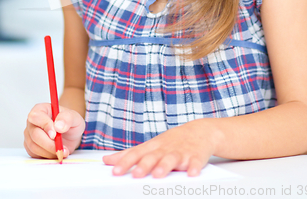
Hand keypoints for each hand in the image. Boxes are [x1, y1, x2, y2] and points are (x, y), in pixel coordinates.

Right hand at [24, 103, 85, 158]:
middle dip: (49, 143)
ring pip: (34, 146)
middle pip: (34, 134)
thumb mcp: (74, 117)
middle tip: (61, 148)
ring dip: (49, 151)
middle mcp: (32, 122)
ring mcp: (30, 135)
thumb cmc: (69, 123)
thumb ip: (68, 118)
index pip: (36, 116)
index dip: (45, 125)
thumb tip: (58, 125)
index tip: (55, 134)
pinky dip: (47, 156)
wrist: (69, 134)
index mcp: (41, 109)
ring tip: (62, 150)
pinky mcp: (30, 147)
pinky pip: (35, 154)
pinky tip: (56, 152)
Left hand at [102, 120, 222, 177]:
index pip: (136, 153)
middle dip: (144, 165)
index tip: (115, 171)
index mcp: (152, 147)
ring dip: (165, 166)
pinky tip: (191, 173)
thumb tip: (107, 160)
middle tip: (136, 174)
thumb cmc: (170, 141)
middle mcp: (165, 149)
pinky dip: (194, 167)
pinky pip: (195, 162)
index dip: (125, 162)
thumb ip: (129, 154)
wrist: (199, 131)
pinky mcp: (196, 157)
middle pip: (153, 156)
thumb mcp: (150, 145)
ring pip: (172, 158)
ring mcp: (180, 152)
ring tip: (158, 174)